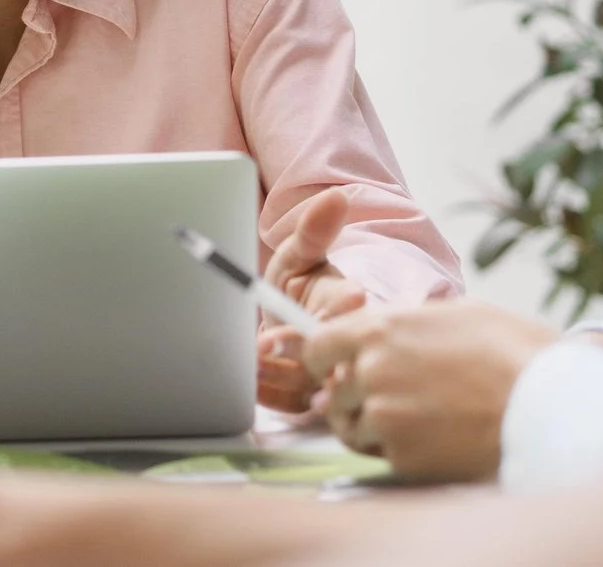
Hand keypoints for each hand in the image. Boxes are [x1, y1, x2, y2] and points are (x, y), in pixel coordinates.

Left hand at [256, 189, 368, 413]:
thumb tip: (335, 197)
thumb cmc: (299, 289)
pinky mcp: (314, 402)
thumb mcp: (301, 258)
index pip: (354, 314)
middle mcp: (348, 348)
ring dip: (279, 373)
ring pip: (313, 386)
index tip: (333, 302)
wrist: (288, 326)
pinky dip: (271, 394)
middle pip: (336, 356)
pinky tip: (248, 378)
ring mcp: (332, 378)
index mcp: (350, 307)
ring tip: (249, 359)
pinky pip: (295, 405)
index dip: (338, 314)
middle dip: (301, 351)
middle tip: (264, 343)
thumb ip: (312, 233)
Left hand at [301, 299, 569, 481]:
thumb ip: (407, 323)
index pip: (316, 346)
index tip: (335, 368)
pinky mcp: (403, 458)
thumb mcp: (458, 314)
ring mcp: (385, 418)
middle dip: (352, 398)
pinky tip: (436, 439)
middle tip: (387, 398)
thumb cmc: (515, 353)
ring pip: (352, 429)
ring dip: (372, 427)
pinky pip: (385, 455)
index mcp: (380, 330)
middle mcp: (372, 373)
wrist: (550, 406)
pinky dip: (402, 451)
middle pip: (333, 393)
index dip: (323, 360)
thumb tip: (386, 333)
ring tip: (415, 420)